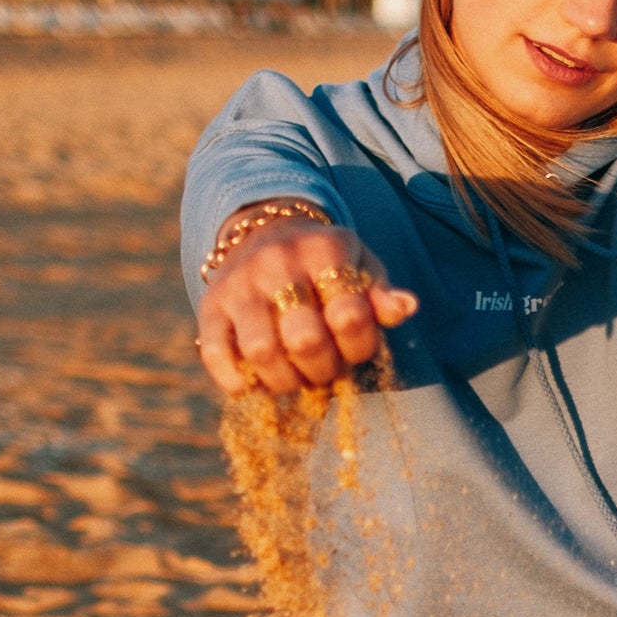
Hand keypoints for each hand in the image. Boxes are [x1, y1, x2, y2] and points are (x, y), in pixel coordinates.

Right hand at [195, 212, 417, 394]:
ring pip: (261, 352)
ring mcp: (240, 284)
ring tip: (294, 377)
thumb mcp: (360, 266)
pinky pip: (216, 354)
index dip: (358, 347)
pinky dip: (237, 381)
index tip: (353, 347)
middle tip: (323, 369)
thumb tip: (405, 307)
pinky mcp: (211, 306)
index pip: (350, 316)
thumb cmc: (324, 264)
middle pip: (305, 340)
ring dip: (285, 381)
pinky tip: (255, 383)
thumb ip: (381, 292)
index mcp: (323, 250)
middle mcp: (277, 262)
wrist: (262, 232)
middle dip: (322, 370)